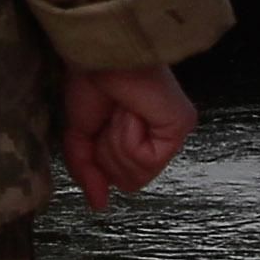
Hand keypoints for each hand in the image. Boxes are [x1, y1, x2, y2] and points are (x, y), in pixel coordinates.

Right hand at [60, 65, 195, 209]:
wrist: (97, 55)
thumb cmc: (91, 81)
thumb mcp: (80, 136)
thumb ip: (88, 172)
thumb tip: (98, 204)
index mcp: (140, 139)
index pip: (123, 179)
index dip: (102, 159)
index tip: (100, 125)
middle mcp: (160, 137)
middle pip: (130, 182)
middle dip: (108, 152)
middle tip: (110, 117)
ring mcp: (172, 133)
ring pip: (137, 175)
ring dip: (116, 142)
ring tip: (120, 110)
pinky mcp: (180, 126)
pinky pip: (145, 159)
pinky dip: (127, 135)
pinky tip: (131, 111)